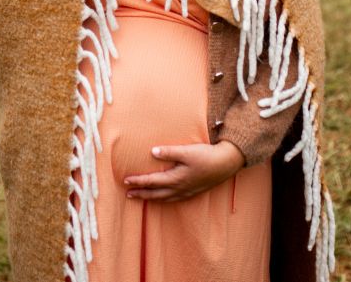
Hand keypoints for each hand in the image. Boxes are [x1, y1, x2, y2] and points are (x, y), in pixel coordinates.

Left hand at [124, 141, 244, 201]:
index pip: (152, 181)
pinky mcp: (193, 191)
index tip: (125, 180)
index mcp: (176, 178)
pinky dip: (164, 199)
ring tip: (142, 197)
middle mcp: (179, 188)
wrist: (225, 164)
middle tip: (128, 194)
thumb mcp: (187, 151)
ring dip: (151, 198)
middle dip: (141, 193)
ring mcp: (187, 192)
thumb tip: (152, 152)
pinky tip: (164, 197)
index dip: (138, 181)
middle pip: (156, 193)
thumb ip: (169, 152)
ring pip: (164, 198)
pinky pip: (174, 199)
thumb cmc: (206, 156)